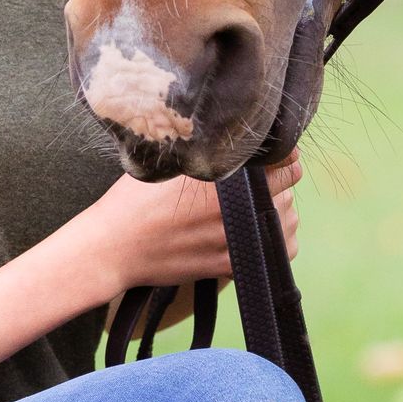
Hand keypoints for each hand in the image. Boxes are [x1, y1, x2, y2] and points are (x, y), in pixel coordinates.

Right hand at [92, 153, 300, 290]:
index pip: (283, 160)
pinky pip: (281, 250)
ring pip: (289, 218)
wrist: (113, 248)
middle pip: (289, 187)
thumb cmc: (133, 201)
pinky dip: (277, 240)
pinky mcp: (232, 265)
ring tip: (257, 205)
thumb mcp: (169, 162)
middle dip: (278, 179)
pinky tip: (258, 231)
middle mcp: (236, 209)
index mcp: (223, 178)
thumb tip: (234, 136)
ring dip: (279, 209)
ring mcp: (236, 240)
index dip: (281, 152)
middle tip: (259, 179)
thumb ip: (207, 151)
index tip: (272, 153)